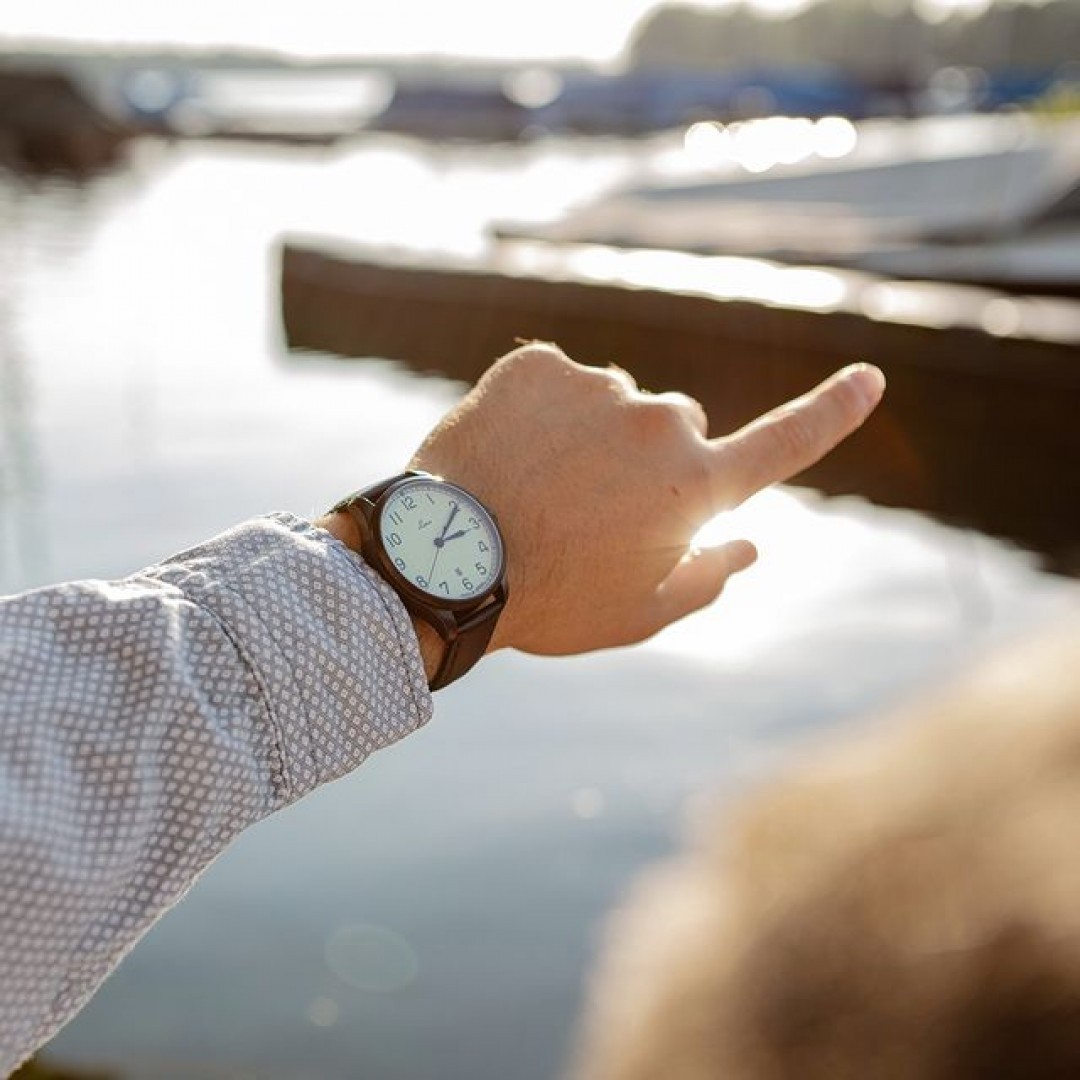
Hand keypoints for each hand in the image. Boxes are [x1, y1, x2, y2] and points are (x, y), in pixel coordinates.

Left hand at [407, 342, 884, 657]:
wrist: (439, 565)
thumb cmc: (550, 601)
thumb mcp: (639, 614)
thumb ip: (707, 578)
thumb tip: (751, 547)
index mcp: (694, 489)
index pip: (782, 445)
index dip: (832, 412)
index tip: (871, 377)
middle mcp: (660, 424)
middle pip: (678, 427)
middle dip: (652, 460)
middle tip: (592, 509)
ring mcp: (597, 386)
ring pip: (611, 404)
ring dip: (590, 435)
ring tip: (537, 487)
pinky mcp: (537, 364)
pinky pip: (556, 381)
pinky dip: (540, 410)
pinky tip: (509, 452)